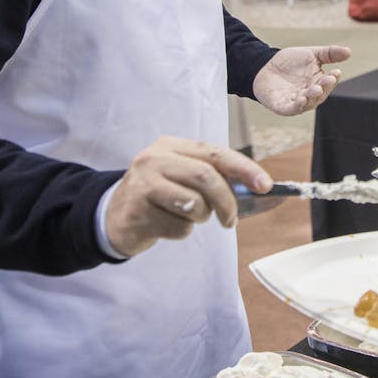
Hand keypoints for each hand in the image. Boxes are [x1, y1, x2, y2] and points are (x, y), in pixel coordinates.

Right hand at [104, 136, 271, 257]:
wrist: (111, 216)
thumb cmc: (159, 197)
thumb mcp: (182, 177)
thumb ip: (215, 179)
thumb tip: (261, 190)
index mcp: (171, 146)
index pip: (215, 153)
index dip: (244, 169)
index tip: (265, 186)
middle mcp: (155, 159)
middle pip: (206, 177)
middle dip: (227, 202)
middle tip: (230, 221)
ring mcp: (143, 184)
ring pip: (194, 204)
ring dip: (199, 218)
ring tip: (185, 217)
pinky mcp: (137, 211)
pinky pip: (178, 227)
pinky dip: (181, 232)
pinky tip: (164, 225)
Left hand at [253, 45, 350, 114]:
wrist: (265, 65)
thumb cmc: (290, 62)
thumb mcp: (312, 54)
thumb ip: (330, 53)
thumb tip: (349, 52)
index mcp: (319, 83)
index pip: (328, 82)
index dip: (333, 78)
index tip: (336, 72)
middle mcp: (310, 94)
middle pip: (320, 94)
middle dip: (324, 87)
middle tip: (328, 79)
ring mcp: (297, 101)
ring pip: (308, 102)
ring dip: (312, 97)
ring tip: (316, 89)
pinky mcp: (283, 106)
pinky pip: (292, 109)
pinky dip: (297, 106)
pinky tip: (301, 99)